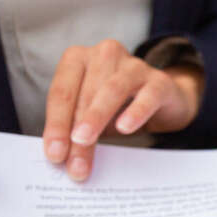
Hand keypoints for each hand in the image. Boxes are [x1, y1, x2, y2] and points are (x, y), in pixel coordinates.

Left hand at [43, 39, 203, 181]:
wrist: (162, 100)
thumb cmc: (119, 106)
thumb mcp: (91, 115)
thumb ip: (74, 129)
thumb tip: (61, 157)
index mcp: (78, 59)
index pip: (61, 93)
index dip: (55, 124)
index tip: (54, 154)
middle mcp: (104, 55)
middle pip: (84, 95)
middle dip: (74, 131)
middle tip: (72, 161)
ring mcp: (134, 66)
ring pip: (111, 91)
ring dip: (95, 119)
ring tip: (84, 141)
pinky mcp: (159, 81)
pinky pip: (146, 97)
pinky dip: (135, 112)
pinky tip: (124, 127)